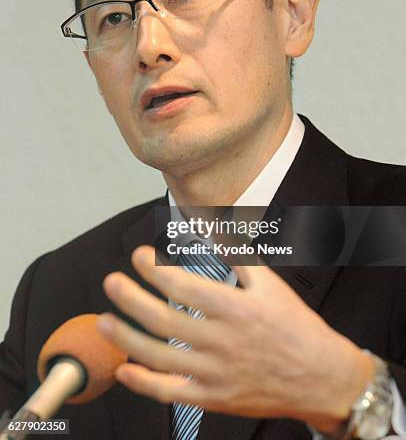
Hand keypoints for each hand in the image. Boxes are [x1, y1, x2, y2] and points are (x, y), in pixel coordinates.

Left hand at [97, 246, 372, 433]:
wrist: (321, 377)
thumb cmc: (296, 327)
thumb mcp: (271, 284)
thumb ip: (239, 256)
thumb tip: (214, 229)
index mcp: (235, 308)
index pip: (182, 285)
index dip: (153, 268)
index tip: (139, 256)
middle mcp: (222, 341)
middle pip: (163, 319)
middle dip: (130, 298)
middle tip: (111, 282)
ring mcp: (215, 373)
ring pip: (159, 356)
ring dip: (126, 338)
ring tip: (104, 321)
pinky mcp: (213, 398)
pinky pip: (171, 393)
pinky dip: (143, 383)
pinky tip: (124, 370)